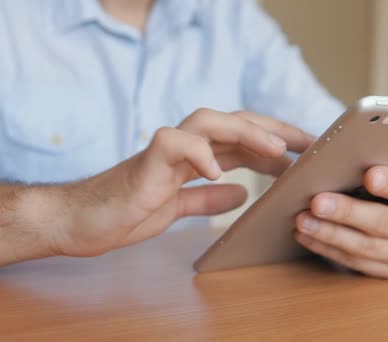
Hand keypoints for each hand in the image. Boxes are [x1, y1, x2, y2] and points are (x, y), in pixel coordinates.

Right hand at [51, 109, 314, 256]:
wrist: (80, 220)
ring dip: (245, 131)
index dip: (275, 141)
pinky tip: (219, 174)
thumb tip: (241, 194)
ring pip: (208, 122)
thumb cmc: (125, 211)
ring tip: (275, 149)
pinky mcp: (144, 161)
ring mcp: (164, 150)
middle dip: (273, 128)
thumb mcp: (177, 208)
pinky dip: (199, 153)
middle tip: (307, 143)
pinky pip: (173, 144)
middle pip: (233, 122)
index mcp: (193, 157)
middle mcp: (182, 146)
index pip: (241, 140)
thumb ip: (206, 199)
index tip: (305, 151)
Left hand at [294, 166, 387, 279]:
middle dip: (347, 212)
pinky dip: (326, 248)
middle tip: (317, 202)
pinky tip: (305, 235)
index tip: (370, 175)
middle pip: (384, 223)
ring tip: (302, 220)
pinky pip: (354, 263)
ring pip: (365, 247)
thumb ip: (381, 166)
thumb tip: (343, 156)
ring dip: (329, 234)